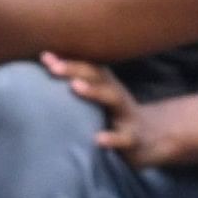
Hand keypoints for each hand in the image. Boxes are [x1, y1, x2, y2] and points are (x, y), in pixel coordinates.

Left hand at [43, 54, 173, 170]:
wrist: (153, 140)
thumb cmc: (115, 118)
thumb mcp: (100, 99)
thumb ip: (77, 86)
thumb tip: (46, 69)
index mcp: (106, 86)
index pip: (86, 68)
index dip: (67, 61)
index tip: (45, 57)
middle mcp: (116, 95)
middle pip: (98, 77)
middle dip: (75, 69)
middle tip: (54, 67)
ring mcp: (126, 116)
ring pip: (112, 99)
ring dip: (94, 91)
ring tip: (75, 87)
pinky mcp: (133, 139)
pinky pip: (124, 138)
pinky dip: (112, 139)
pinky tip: (98, 140)